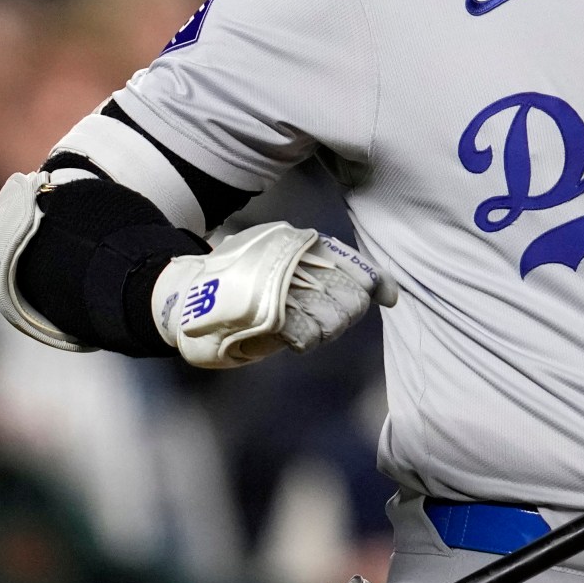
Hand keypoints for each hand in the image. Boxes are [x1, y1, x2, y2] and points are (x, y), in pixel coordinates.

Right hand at [150, 222, 396, 367]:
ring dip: (321, 329)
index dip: (372, 286)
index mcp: (305, 243)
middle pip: (352, 301)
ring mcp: (282, 287)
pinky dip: (302, 339)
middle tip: (314, 312)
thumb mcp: (292, 262)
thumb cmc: (248, 279)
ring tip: (296, 320)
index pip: (358, 268)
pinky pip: (307, 336)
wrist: (190, 295)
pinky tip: (286, 332)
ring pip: (334, 320)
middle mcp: (297, 260)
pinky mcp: (267, 315)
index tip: (382, 297)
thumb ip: (341, 271)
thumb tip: (392, 294)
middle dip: (342, 314)